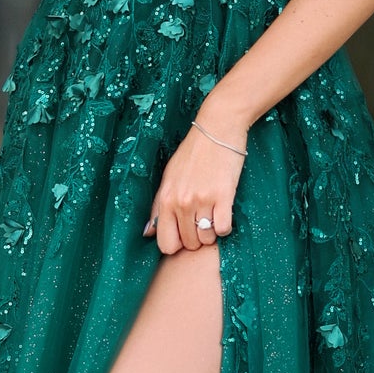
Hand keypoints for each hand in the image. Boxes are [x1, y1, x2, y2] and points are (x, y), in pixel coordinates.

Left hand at [146, 110, 245, 257]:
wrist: (217, 128)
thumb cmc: (193, 153)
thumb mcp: (169, 177)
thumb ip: (158, 207)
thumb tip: (147, 233)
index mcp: (165, 198)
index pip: (165, 243)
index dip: (176, 244)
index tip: (184, 234)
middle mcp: (181, 202)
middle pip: (188, 244)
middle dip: (196, 238)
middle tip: (202, 221)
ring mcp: (202, 199)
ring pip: (206, 239)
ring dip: (211, 233)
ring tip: (213, 215)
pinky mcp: (224, 196)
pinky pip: (224, 229)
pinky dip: (225, 226)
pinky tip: (224, 212)